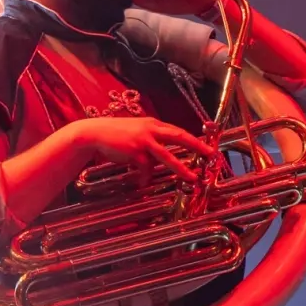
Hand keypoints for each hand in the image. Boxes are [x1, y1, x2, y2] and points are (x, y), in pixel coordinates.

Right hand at [71, 116, 215, 183]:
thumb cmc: (114, 134)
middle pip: (179, 137)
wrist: (94, 133)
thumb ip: (149, 138)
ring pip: (167, 156)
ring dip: (181, 168)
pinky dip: (145, 177)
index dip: (193, 139)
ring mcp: (143, 140)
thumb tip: (161, 153)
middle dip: (197, 146)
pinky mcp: (134, 152)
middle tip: (211, 154)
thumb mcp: (135, 131)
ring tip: (192, 178)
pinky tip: (141, 182)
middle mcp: (150, 129)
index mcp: (152, 123)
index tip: (205, 146)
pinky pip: (145, 168)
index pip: (177, 130)